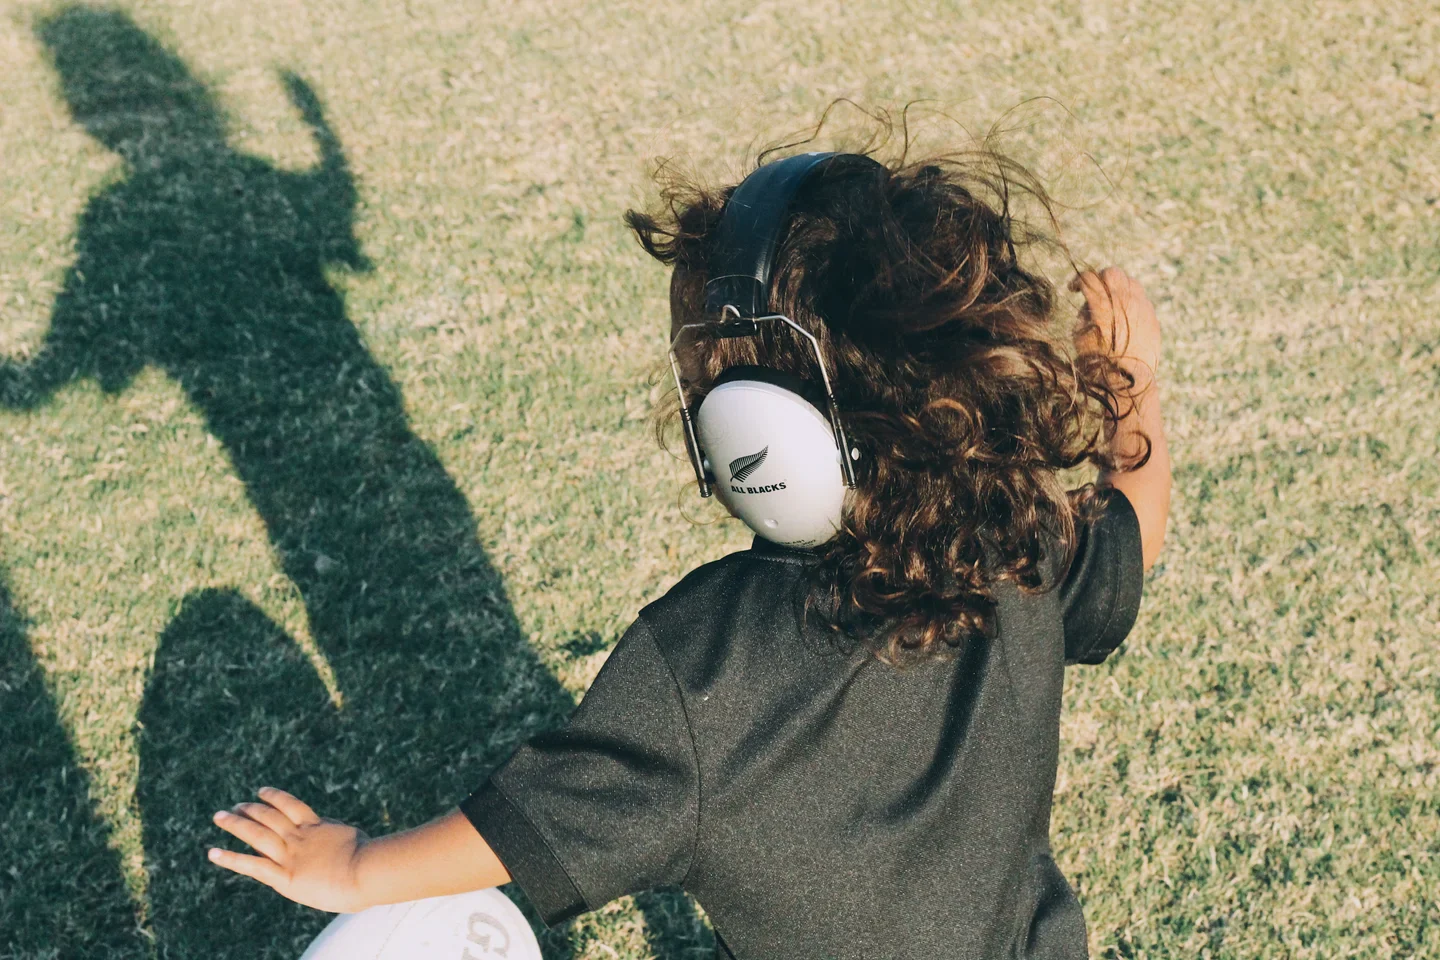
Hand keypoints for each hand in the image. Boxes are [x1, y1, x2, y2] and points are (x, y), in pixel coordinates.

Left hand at [208, 787, 371, 912]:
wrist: (366, 870)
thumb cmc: (370, 859)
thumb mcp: (354, 838)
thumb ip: (337, 834)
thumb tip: (335, 830)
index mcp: (318, 826)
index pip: (290, 806)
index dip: (274, 797)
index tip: (261, 792)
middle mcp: (299, 836)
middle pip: (269, 816)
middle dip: (249, 810)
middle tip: (234, 806)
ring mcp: (290, 855)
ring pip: (256, 834)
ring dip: (235, 824)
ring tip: (220, 816)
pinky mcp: (284, 876)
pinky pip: (252, 865)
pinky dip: (230, 858)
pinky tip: (213, 853)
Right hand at [1070, 267, 1160, 384]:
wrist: (1129, 379)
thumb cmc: (1098, 361)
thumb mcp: (1081, 337)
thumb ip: (1085, 313)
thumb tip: (1092, 302)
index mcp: (1103, 305)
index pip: (1088, 279)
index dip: (1077, 281)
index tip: (1073, 289)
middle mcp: (1124, 301)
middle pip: (1111, 273)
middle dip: (1099, 278)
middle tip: (1093, 289)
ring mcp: (1142, 307)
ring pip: (1130, 281)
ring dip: (1117, 286)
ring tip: (1109, 300)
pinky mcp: (1151, 315)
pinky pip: (1141, 297)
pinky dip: (1129, 300)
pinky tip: (1123, 314)